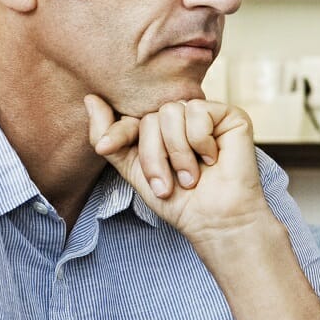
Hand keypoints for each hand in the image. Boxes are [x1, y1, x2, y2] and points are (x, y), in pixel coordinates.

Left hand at [83, 96, 265, 244]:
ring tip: (190, 178)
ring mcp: (203, 114)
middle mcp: (179, 117)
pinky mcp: (228, 114)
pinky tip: (212, 159)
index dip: (116, 132)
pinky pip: (198, 111)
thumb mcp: (132, 169)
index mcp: (156, 128)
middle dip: (153, 156)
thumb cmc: (177, 200)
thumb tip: (90, 98)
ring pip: (171, 113)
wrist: (213, 221)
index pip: (129, 118)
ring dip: (178, 153)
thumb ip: (110, 136)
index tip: (104, 147)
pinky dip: (201, 141)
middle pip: (149, 118)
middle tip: (167, 185)